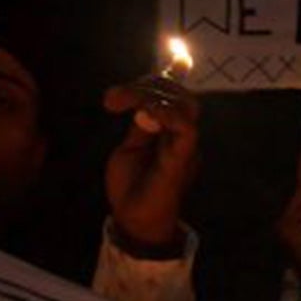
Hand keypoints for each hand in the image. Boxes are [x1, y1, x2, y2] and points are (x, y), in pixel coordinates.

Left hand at [103, 78, 200, 255]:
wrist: (134, 221)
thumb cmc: (132, 187)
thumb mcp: (130, 148)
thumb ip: (140, 127)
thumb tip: (144, 104)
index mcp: (171, 133)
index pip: (175, 97)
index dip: (163, 79)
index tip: (124, 86)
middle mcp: (182, 137)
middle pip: (181, 96)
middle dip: (149, 85)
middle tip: (115, 97)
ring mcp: (185, 147)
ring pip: (186, 106)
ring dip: (152, 96)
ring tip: (119, 102)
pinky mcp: (181, 160)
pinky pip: (186, 130)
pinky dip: (167, 114)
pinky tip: (144, 113)